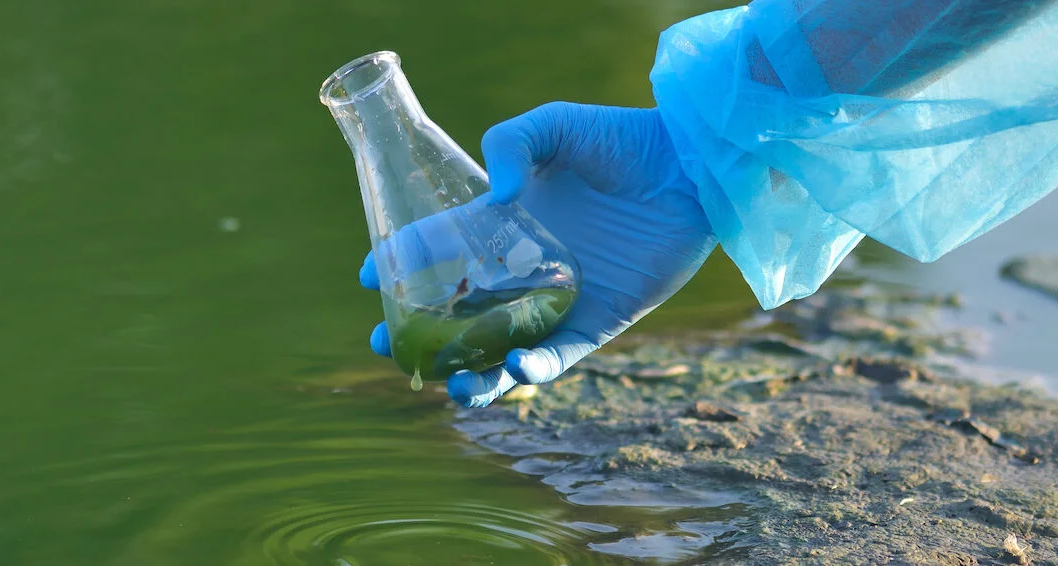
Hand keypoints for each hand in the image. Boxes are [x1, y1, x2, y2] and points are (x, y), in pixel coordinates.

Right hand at [359, 102, 718, 406]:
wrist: (689, 165)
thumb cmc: (620, 139)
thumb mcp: (553, 125)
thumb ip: (511, 144)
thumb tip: (498, 200)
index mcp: (500, 225)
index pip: (437, 248)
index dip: (399, 263)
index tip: (368, 276)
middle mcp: (521, 269)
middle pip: (457, 314)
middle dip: (419, 335)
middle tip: (386, 344)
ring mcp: (557, 300)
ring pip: (501, 351)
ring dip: (474, 375)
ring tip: (450, 387)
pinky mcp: (598, 320)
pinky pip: (561, 357)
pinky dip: (536, 370)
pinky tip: (516, 368)